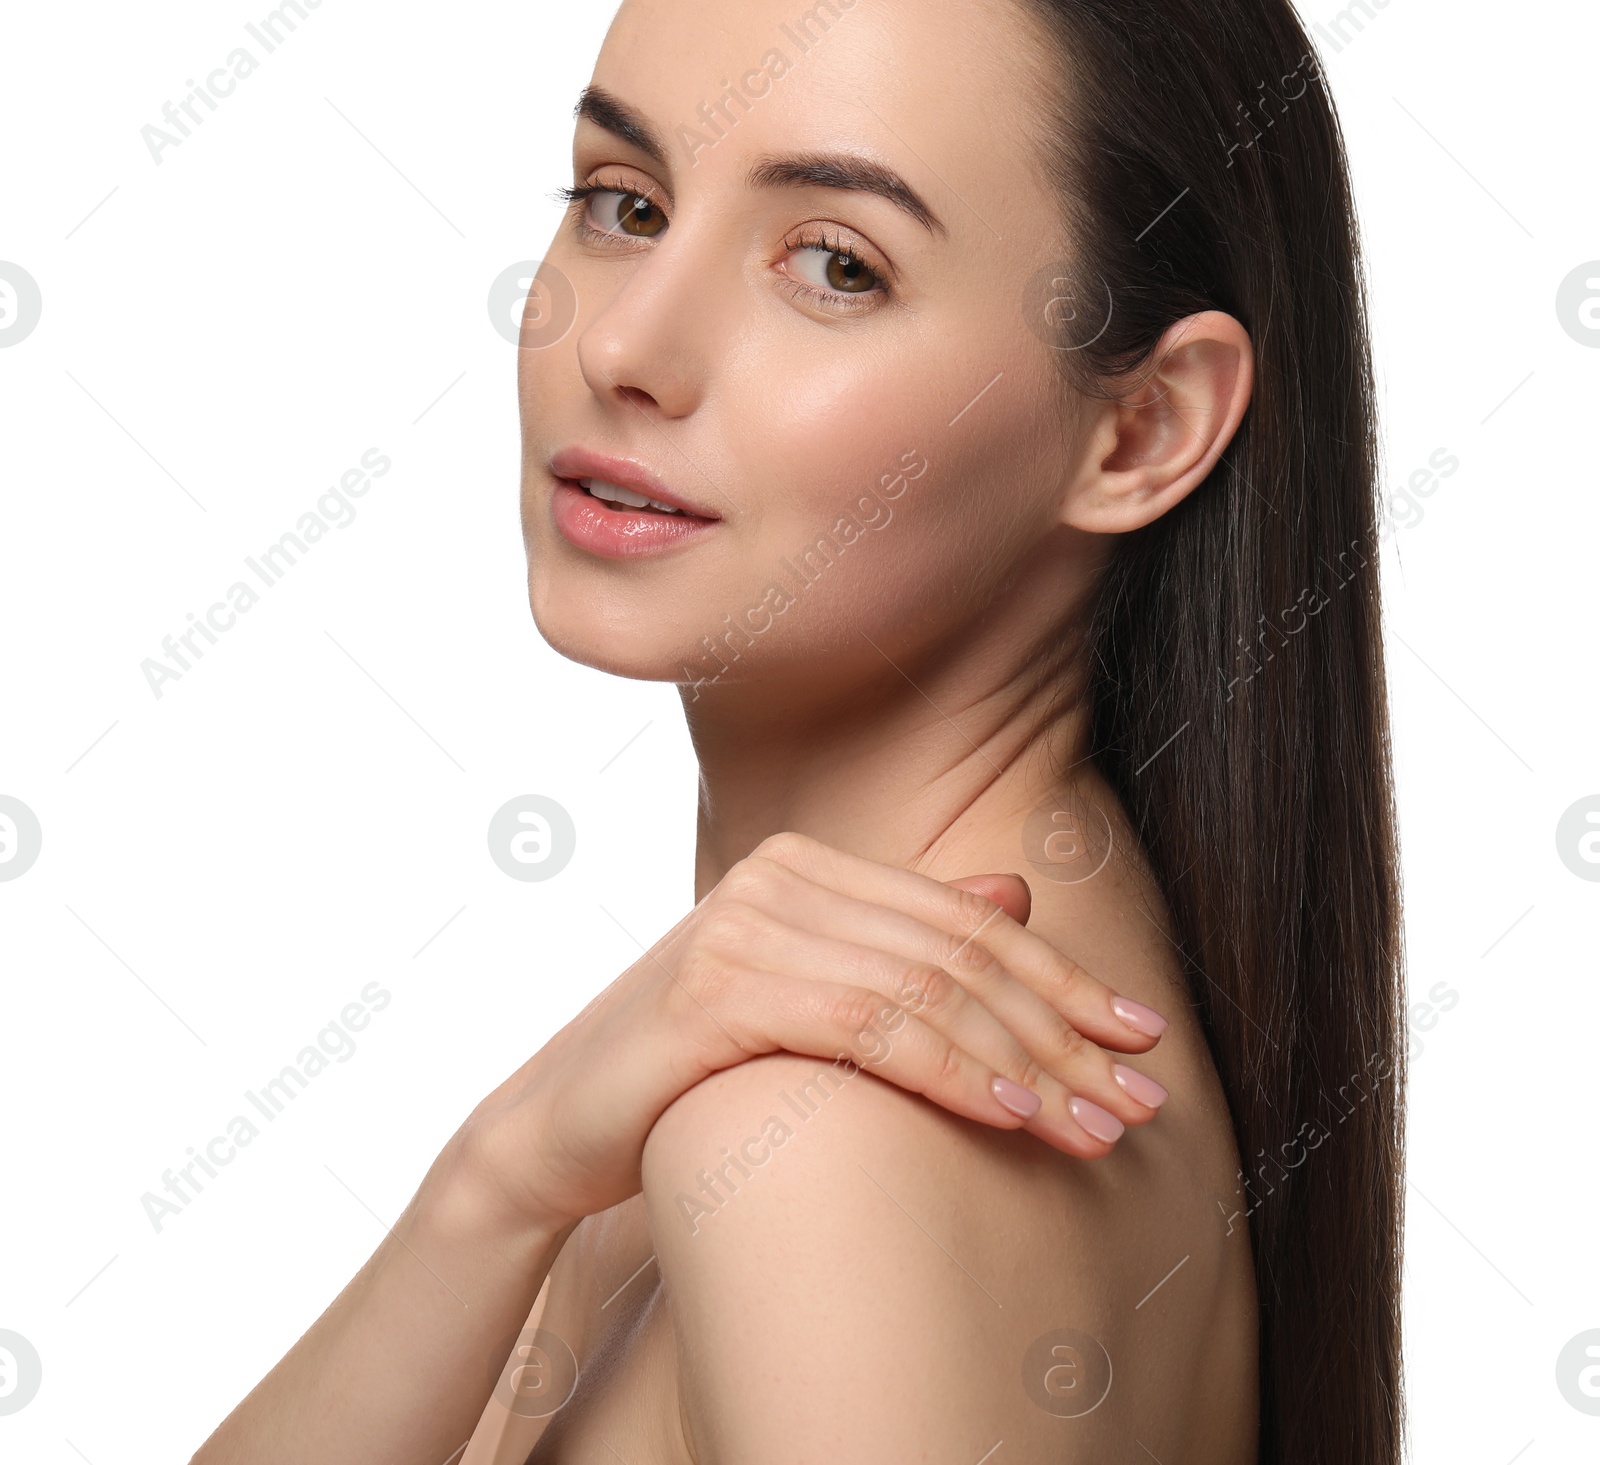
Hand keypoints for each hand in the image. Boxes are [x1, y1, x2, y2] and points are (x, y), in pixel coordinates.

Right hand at [455, 832, 1170, 1230]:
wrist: (559, 1126)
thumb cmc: (690, 1070)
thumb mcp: (809, 1001)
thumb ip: (902, 946)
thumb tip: (1013, 895)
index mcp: (807, 867)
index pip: (966, 923)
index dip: (1062, 980)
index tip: (1139, 1035)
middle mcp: (778, 879)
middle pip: (959, 953)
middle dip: (1063, 1030)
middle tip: (1142, 1095)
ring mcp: (743, 926)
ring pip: (927, 989)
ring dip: (1026, 1061)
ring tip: (1096, 1125)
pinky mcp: (717, 990)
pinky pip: (867, 1025)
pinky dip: (952, 1069)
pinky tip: (1011, 1113)